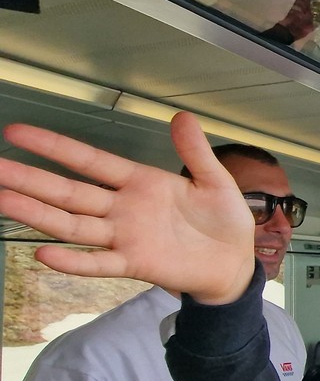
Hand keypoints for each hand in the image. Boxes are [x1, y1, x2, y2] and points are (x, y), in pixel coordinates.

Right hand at [0, 113, 254, 303]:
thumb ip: (196, 152)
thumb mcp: (214, 180)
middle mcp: (124, 208)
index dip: (56, 147)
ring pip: (74, 224)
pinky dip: (74, 262)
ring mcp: (125, 237)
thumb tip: (181, 116)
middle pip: (69, 192)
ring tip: (3, 199)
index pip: (89, 161)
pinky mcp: (135, 263)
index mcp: (140, 182)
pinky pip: (99, 263)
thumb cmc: (222, 220)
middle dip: (30, 179)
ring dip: (39, 214)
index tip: (17, 133)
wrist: (235, 262)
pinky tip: (45, 255)